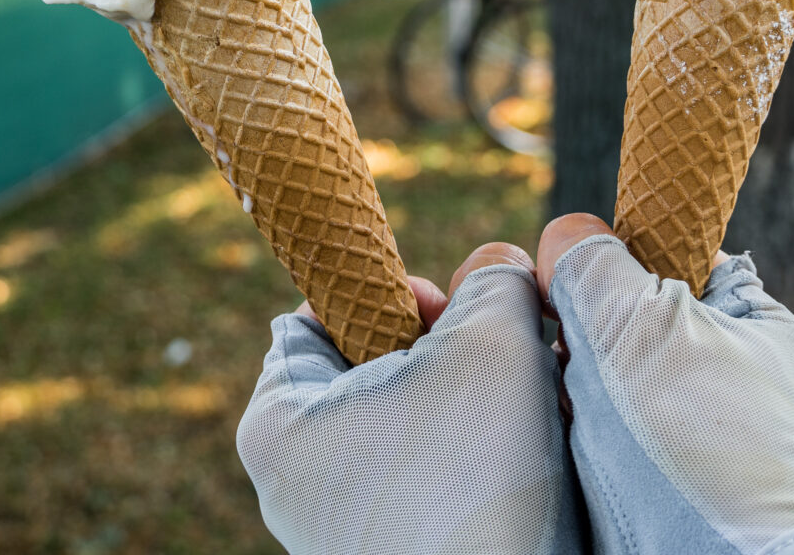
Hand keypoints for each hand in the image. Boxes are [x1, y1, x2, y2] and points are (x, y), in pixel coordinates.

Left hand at [237, 243, 581, 554]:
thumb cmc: (482, 473)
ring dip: (462, 398)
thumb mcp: (493, 336)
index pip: (318, 312)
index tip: (446, 307)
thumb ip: (493, 278)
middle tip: (490, 356)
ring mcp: (336, 527)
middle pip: (364, 363)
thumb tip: (498, 267)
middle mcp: (293, 481)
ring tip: (514, 410)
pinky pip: (422, 474)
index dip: (386, 290)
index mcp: (279, 420)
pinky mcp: (385, 554)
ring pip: (402, 419)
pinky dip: (466, 452)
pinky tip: (512, 461)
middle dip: (438, 347)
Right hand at [537, 214, 793, 554]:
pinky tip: (570, 444)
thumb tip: (567, 234)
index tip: (579, 283)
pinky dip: (576, 430)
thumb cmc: (693, 444)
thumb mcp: (634, 323)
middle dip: (586, 332)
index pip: (674, 254)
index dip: (617, 258)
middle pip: (630, 317)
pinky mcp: (662, 479)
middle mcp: (732, 375)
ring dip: (575, 385)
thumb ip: (593, 260)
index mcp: (755, 323)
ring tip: (574, 410)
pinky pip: (601, 430)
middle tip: (573, 357)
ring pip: (608, 377)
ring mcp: (697, 431)